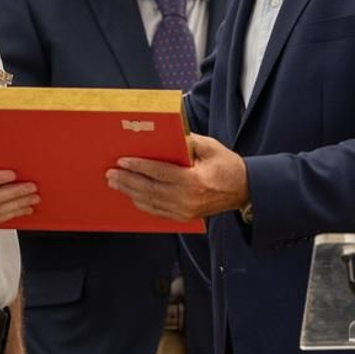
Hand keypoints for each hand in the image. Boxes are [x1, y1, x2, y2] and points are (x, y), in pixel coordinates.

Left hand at [106, 134, 247, 221]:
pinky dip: (142, 203)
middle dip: (128, 181)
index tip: (123, 161)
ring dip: (130, 192)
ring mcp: (185, 211)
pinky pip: (157, 211)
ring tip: (115, 183)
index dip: (139, 167)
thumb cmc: (227, 166)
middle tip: (111, 173)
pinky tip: (131, 195)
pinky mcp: (184, 217)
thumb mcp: (210, 147)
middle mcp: (187, 199)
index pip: (160, 173)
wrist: (244, 190)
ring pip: (150, 203)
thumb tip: (164, 136)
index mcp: (194, 181)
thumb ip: (187, 141)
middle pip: (150, 190)